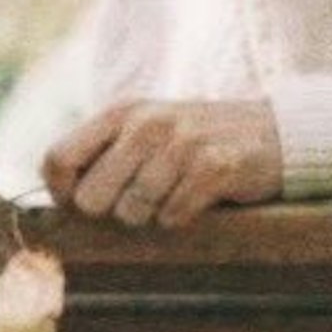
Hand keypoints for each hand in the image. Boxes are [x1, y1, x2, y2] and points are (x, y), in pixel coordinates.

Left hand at [42, 98, 283, 228]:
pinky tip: (198, 201)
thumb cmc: (197, 143)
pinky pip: (173, 215)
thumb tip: (57, 201)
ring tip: (174, 196)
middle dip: (111, 213)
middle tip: (141, 203)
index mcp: (120, 112)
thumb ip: (102, 155)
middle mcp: (146, 122)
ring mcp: (181, 142)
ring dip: (152, 217)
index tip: (82, 205)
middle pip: (91, 198)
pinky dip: (182, 219)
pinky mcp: (215, 165)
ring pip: (132, 212)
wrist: (275, 134)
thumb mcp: (146, 132)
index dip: (62, 194)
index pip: (56, 159)